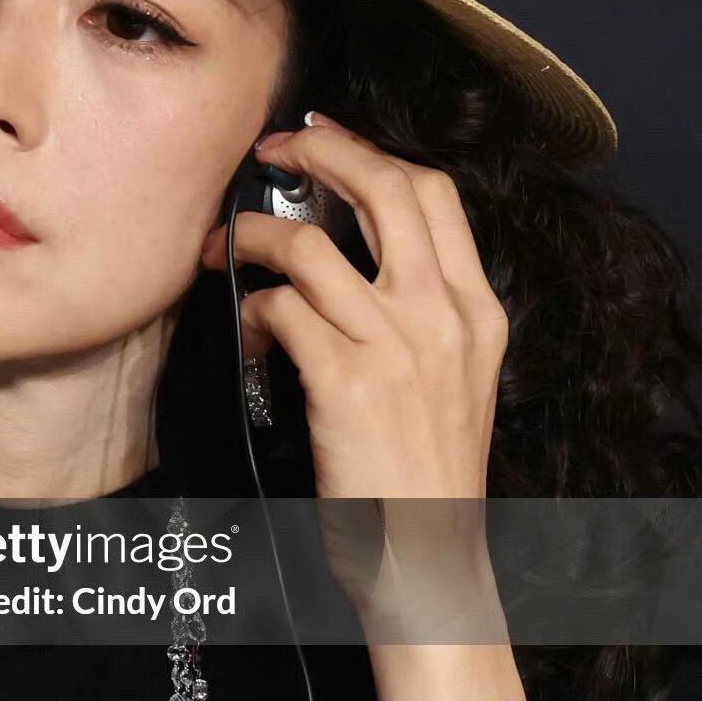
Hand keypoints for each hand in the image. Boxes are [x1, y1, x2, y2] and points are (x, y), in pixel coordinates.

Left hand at [199, 113, 510, 636]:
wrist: (428, 557)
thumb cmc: (425, 475)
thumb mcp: (454, 380)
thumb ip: (420, 316)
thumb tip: (349, 258)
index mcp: (476, 311)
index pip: (435, 193)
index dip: (371, 152)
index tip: (325, 143)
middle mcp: (443, 318)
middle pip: (384, 190)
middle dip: (320, 153)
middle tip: (272, 152)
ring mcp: (396, 349)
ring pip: (310, 247)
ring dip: (253, 236)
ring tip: (225, 247)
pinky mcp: (347, 385)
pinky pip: (282, 311)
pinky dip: (253, 309)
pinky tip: (250, 330)